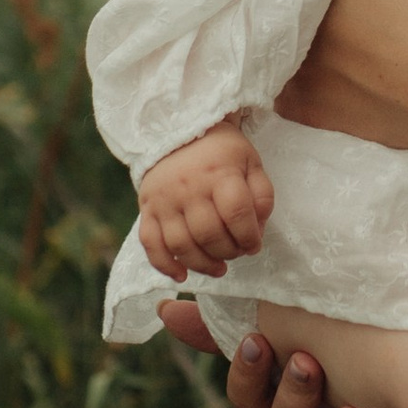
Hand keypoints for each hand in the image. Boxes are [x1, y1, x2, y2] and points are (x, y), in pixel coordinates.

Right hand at [138, 122, 273, 282]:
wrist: (177, 131)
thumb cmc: (221, 152)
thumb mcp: (251, 162)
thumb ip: (261, 196)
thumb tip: (256, 233)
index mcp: (219, 172)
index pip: (237, 214)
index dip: (250, 237)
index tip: (254, 245)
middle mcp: (188, 187)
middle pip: (209, 234)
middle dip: (228, 252)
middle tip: (236, 252)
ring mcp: (164, 200)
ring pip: (181, 245)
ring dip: (202, 265)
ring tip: (218, 268)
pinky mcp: (146, 209)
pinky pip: (150, 244)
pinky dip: (164, 265)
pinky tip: (181, 276)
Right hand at [225, 327, 404, 407]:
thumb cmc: (367, 366)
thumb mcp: (314, 338)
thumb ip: (251, 321)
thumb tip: (167, 308)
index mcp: (282, 400)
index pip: (246, 393)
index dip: (244, 371)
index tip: (254, 338)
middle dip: (274, 387)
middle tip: (294, 353)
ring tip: (321, 375)